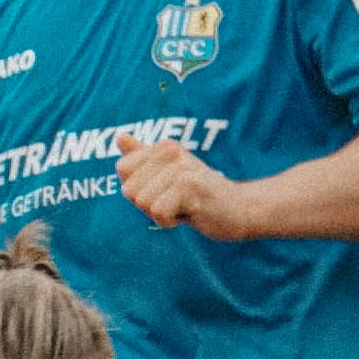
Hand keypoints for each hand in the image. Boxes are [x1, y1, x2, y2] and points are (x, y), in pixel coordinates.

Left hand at [117, 137, 254, 237]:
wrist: (240, 209)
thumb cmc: (199, 194)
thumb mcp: (167, 174)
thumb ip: (142, 157)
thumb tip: (118, 136)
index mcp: (164, 145)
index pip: (123, 170)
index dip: (139, 189)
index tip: (165, 190)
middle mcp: (171, 150)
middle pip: (130, 190)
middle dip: (149, 205)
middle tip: (177, 201)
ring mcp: (181, 167)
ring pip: (143, 202)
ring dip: (161, 214)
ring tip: (185, 206)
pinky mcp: (190, 186)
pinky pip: (157, 212)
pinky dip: (170, 222)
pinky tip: (190, 214)